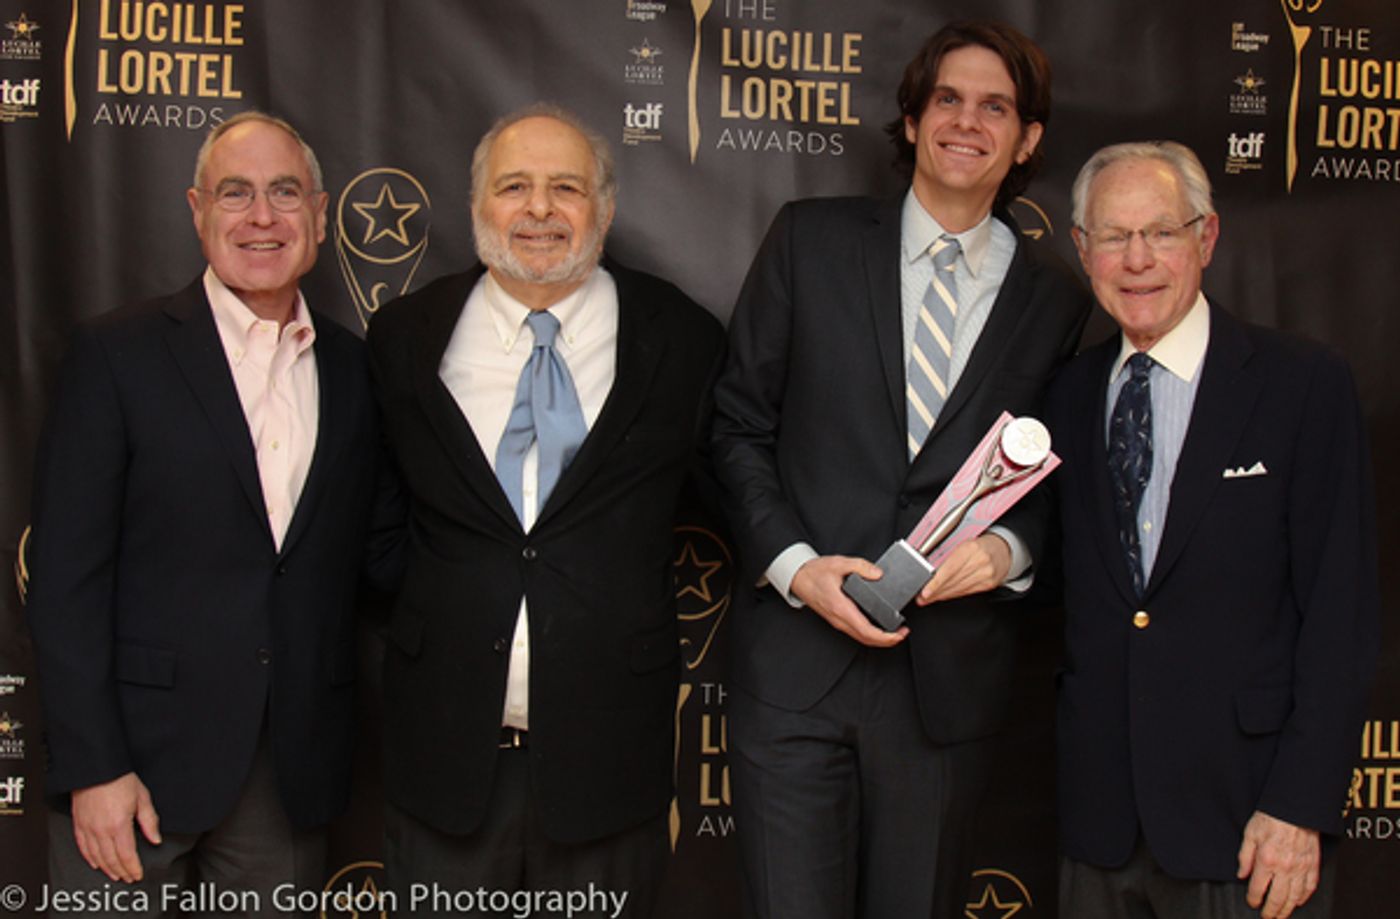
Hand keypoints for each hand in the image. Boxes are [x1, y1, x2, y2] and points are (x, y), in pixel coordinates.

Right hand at [70, 772, 161, 882]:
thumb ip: (149, 821)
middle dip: (122, 872)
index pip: (127, 855)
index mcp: (119, 825)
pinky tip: (96, 864)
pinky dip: (90, 858)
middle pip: (111, 859)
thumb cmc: (121, 780)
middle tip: (129, 878)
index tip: (138, 875)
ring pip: (97, 857)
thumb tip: (155, 840)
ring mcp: (88, 828)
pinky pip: (83, 847)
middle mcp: (101, 830)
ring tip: (115, 875)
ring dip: (107, 868)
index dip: (133, 868)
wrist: (97, 768)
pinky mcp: (79, 824)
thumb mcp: (142, 797)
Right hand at [790, 555, 907, 647]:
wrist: (798, 578)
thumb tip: (878, 574)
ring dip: (879, 639)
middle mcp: (839, 619)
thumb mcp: (839, 563)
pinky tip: (879, 628)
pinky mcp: (837, 620)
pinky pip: (856, 632)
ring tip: (895, 632)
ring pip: (861, 638)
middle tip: (903, 633)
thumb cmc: (814, 572)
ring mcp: (837, 622)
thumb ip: (860, 566)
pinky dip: (870, 635)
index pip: (866, 630)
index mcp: (841, 607)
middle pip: (866, 639)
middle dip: (887, 641)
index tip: (899, 634)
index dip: (885, 637)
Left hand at [916, 533, 1010, 604]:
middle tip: (922, 597)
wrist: (1003, 549)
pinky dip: (953, 594)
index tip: (925, 591)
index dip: (936, 583)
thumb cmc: (979, 545)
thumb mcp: (963, 543)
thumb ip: (947, 555)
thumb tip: (929, 571)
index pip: (949, 569)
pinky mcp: (989, 584)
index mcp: (971, 548)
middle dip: (935, 591)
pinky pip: (966, 592)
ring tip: (930, 598)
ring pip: (958, 589)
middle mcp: (980, 561)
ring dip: (942, 595)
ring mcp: (986, 574)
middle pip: (953, 581)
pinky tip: (944, 595)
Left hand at [1236, 810, 1320, 918]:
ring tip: (1281, 916)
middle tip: (1267, 917)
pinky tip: (1299, 902)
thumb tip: (1241, 874)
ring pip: (1295, 898)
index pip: (1258, 889)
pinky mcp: (1313, 865)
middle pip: (1278, 899)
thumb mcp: (1250, 834)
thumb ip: (1244, 856)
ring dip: (1287, 910)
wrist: (1296, 809)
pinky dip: (1304, 898)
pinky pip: (1310, 888)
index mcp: (1267, 861)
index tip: (1252, 903)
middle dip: (1271, 912)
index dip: (1254, 900)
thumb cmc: (1271, 817)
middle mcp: (1285, 868)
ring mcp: (1301, 868)